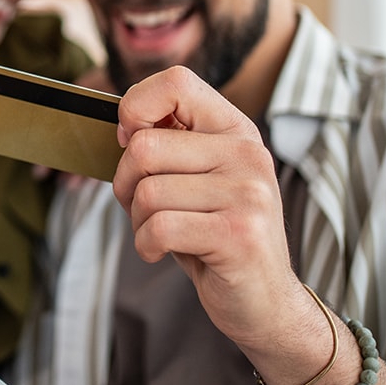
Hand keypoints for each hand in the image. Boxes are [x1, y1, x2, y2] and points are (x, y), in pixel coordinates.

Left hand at [112, 66, 300, 350]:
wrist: (263, 302)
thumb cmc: (213, 235)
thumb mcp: (194, 180)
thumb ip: (166, 145)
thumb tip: (121, 125)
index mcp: (235, 130)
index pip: (175, 82)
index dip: (135, 107)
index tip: (130, 140)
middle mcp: (247, 153)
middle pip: (144, 146)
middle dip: (125, 184)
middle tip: (144, 208)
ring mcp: (248, 193)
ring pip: (146, 192)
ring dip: (137, 222)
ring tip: (163, 234)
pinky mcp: (238, 234)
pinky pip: (158, 228)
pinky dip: (146, 245)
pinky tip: (163, 253)